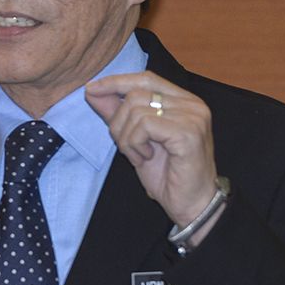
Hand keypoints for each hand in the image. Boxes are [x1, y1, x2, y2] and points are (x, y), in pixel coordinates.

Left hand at [85, 71, 221, 241]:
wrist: (191, 205)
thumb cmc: (167, 174)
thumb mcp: (135, 139)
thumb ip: (117, 112)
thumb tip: (92, 90)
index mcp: (183, 101)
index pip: (145, 78)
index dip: (117, 82)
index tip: (91, 89)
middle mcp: (192, 104)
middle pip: (136, 94)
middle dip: (118, 121)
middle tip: (126, 146)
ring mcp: (193, 117)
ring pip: (136, 110)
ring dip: (127, 137)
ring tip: (139, 155)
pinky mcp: (188, 132)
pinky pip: (144, 126)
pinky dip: (135, 144)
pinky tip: (146, 158)